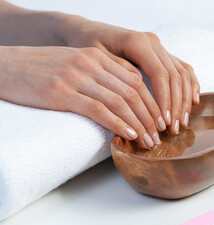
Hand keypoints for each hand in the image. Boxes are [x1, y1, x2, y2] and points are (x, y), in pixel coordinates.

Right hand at [0, 46, 164, 148]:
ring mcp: (77, 77)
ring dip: (140, 124)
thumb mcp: (76, 64)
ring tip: (149, 141)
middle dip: (151, 116)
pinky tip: (129, 135)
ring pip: (121, 102)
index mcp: (97, 56)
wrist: (4, 65)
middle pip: (134, 92)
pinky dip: (118, 124)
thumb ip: (101, 74)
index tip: (160, 119)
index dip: (152, 101)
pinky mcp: (62, 92)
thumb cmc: (41, 68)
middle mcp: (91, 63)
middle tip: (160, 135)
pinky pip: (99, 110)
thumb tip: (126, 95)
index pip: (136, 80)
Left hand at [60, 18, 200, 133]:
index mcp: (139, 42)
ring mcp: (160, 48)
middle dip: (176, 105)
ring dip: (185, 100)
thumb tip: (137, 95)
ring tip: (182, 123)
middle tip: (174, 129)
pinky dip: (191, 86)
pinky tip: (193, 102)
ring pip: (183, 74)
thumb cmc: (89, 46)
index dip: (165, 100)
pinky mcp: (162, 54)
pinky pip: (184, 69)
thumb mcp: (97, 60)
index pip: (160, 75)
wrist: (89, 31)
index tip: (164, 123)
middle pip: (175, 76)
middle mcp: (154, 43)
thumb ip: (118, 75)